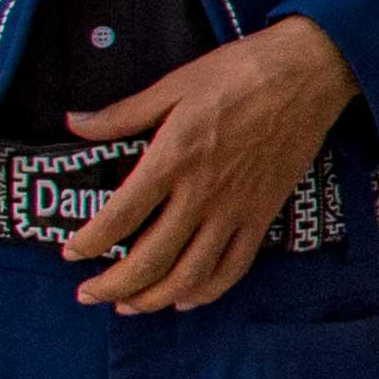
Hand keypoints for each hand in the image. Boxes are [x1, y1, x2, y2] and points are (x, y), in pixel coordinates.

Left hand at [60, 16, 363, 310]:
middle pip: (150, 259)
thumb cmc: (239, 73)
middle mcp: (202, 194)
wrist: (308, 74)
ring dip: (154, 298)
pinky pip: (234, 266)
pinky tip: (185, 299)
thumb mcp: (172, 86)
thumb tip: (75, 123)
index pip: (119, 217)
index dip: (88, 242)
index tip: (69, 252)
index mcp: (172, 159)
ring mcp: (236, 209)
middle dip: (113, 285)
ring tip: (129, 305)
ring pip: (190, 274)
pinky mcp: (264, 213)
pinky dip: (207, 291)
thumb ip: (122, 114)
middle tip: (87, 294)